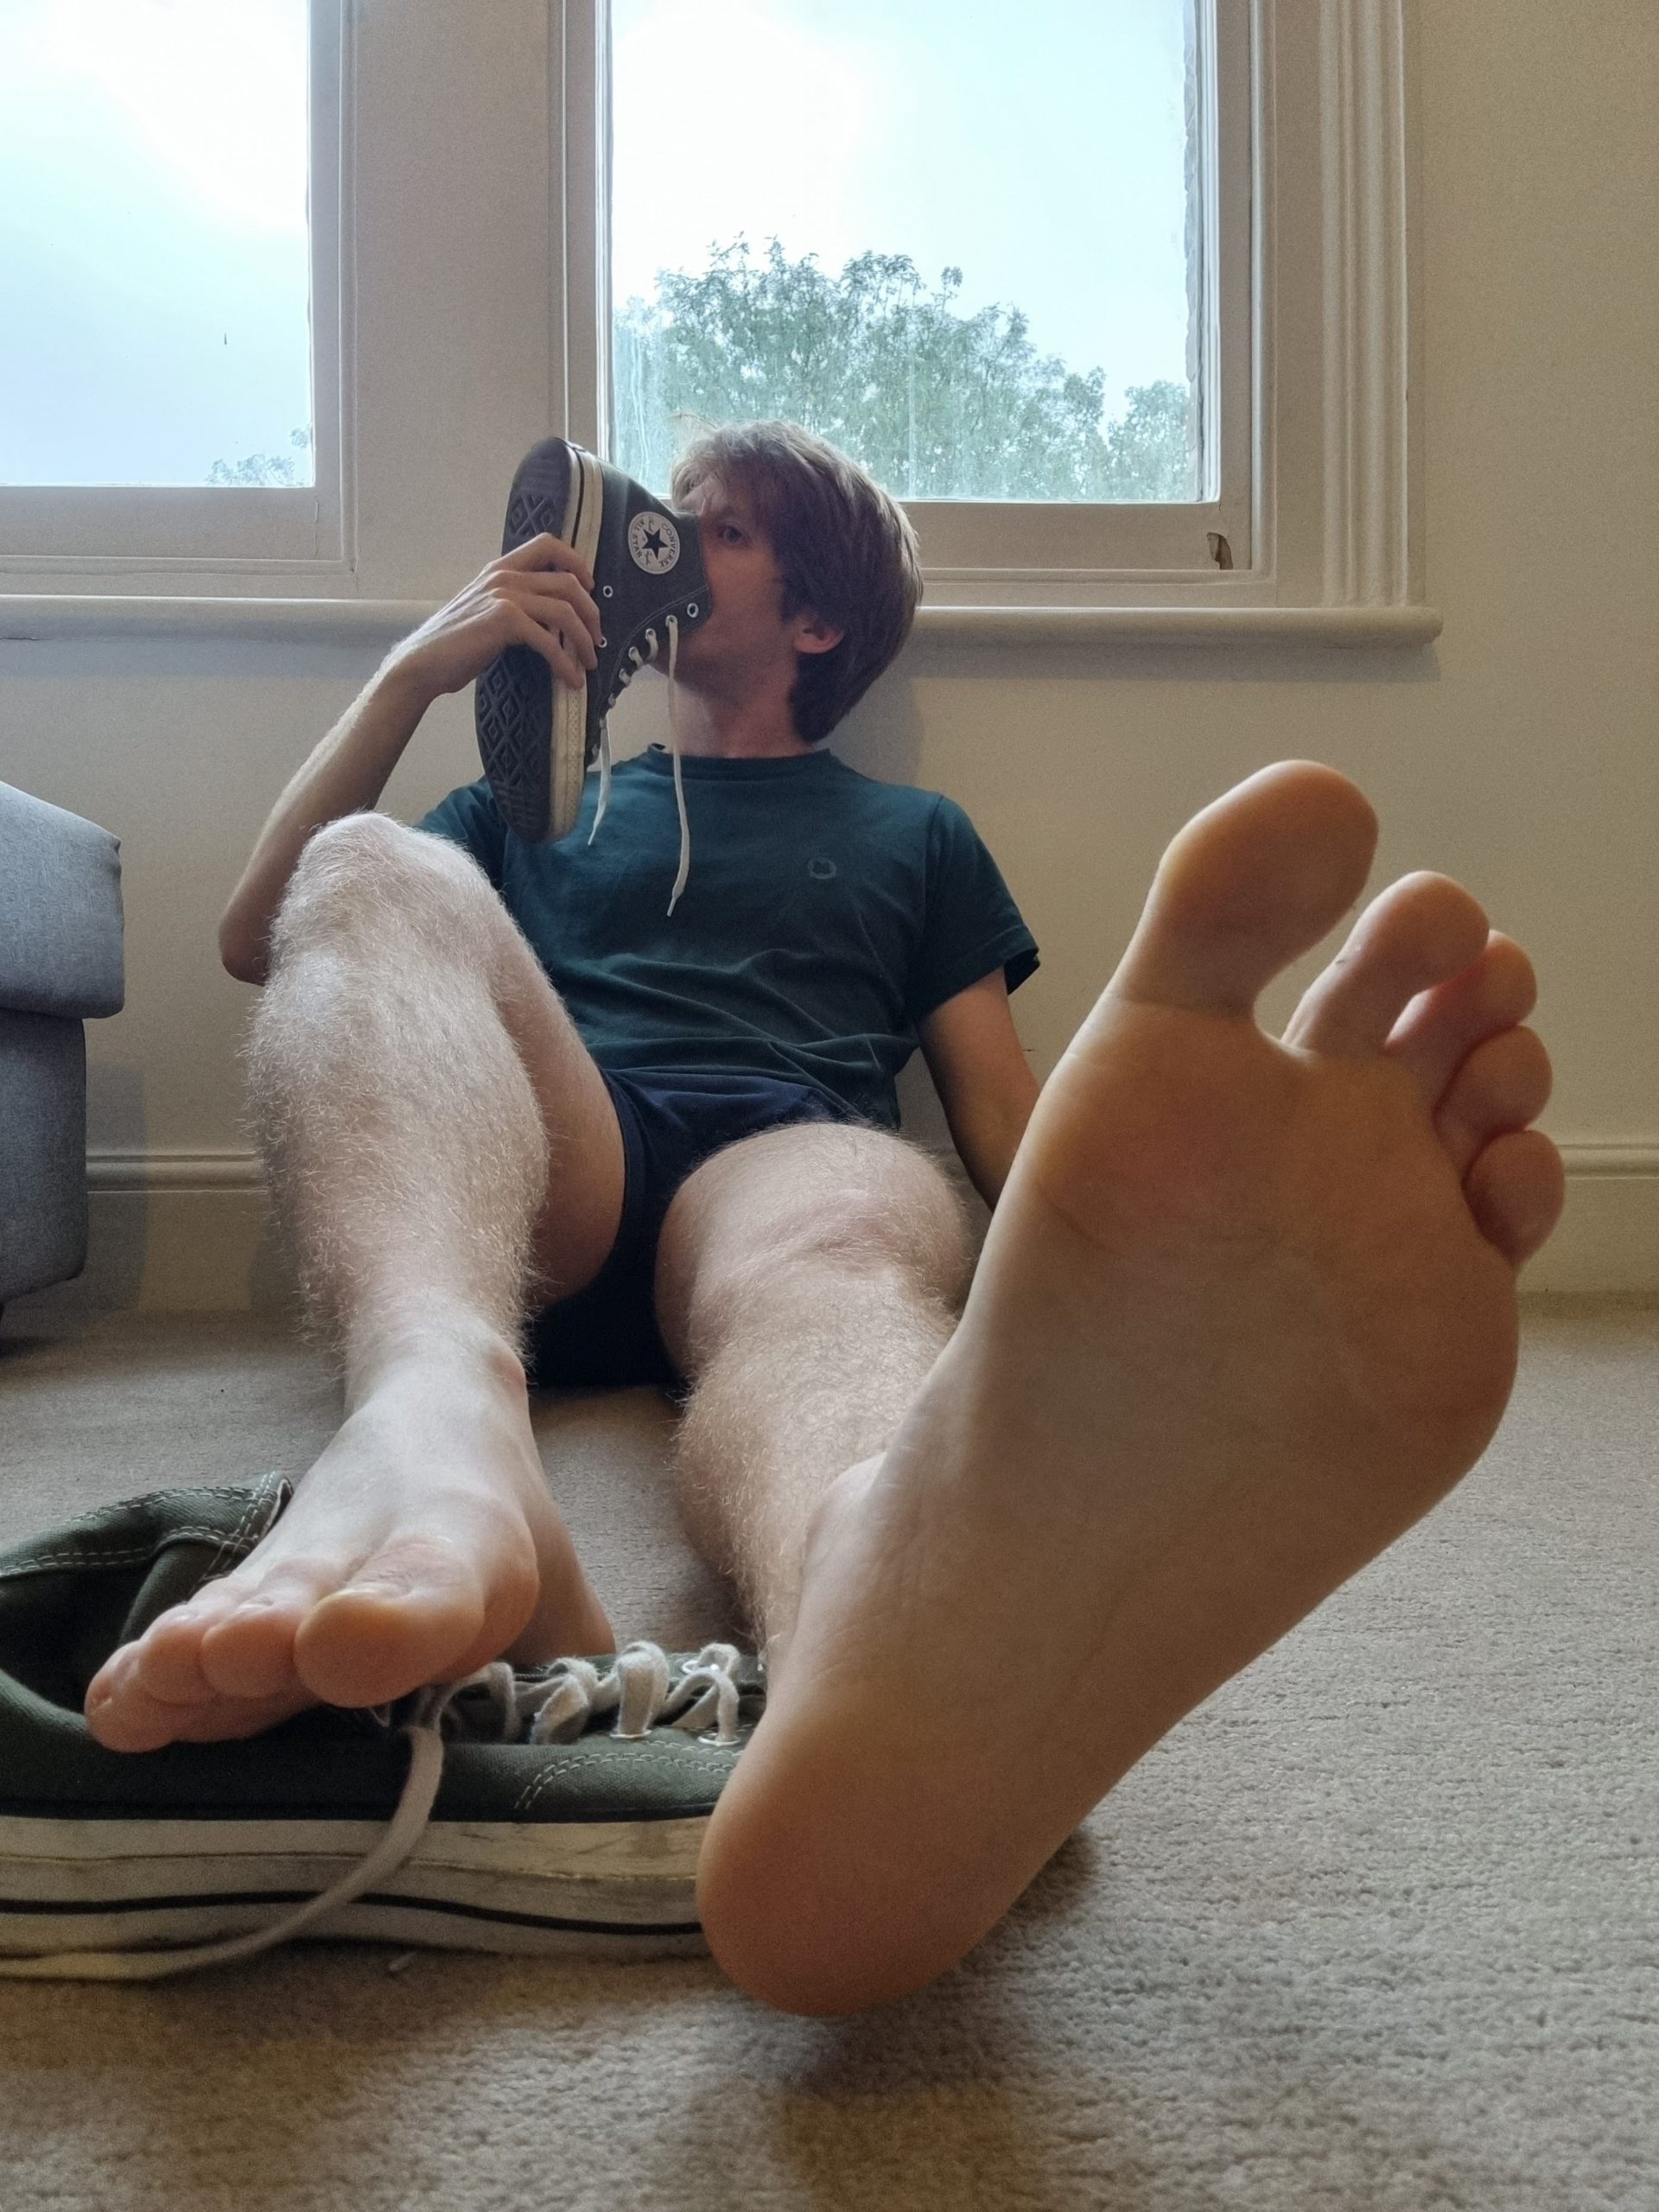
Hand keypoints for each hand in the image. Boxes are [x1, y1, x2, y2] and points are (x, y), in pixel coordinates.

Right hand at [379, 535, 602, 703]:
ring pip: (565, 611)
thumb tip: (555, 620)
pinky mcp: (504, 621)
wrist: (423, 664)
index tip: (590, 588)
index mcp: (501, 569)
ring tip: (589, 664)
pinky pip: (549, 641)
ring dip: (583, 641)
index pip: (548, 544)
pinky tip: (570, 680)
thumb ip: (517, 605)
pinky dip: (565, 663)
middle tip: (596, 639)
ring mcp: (504, 596)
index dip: (576, 562)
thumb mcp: (488, 612)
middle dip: (591, 612)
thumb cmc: (457, 645)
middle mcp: (505, 576)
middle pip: (568, 581)